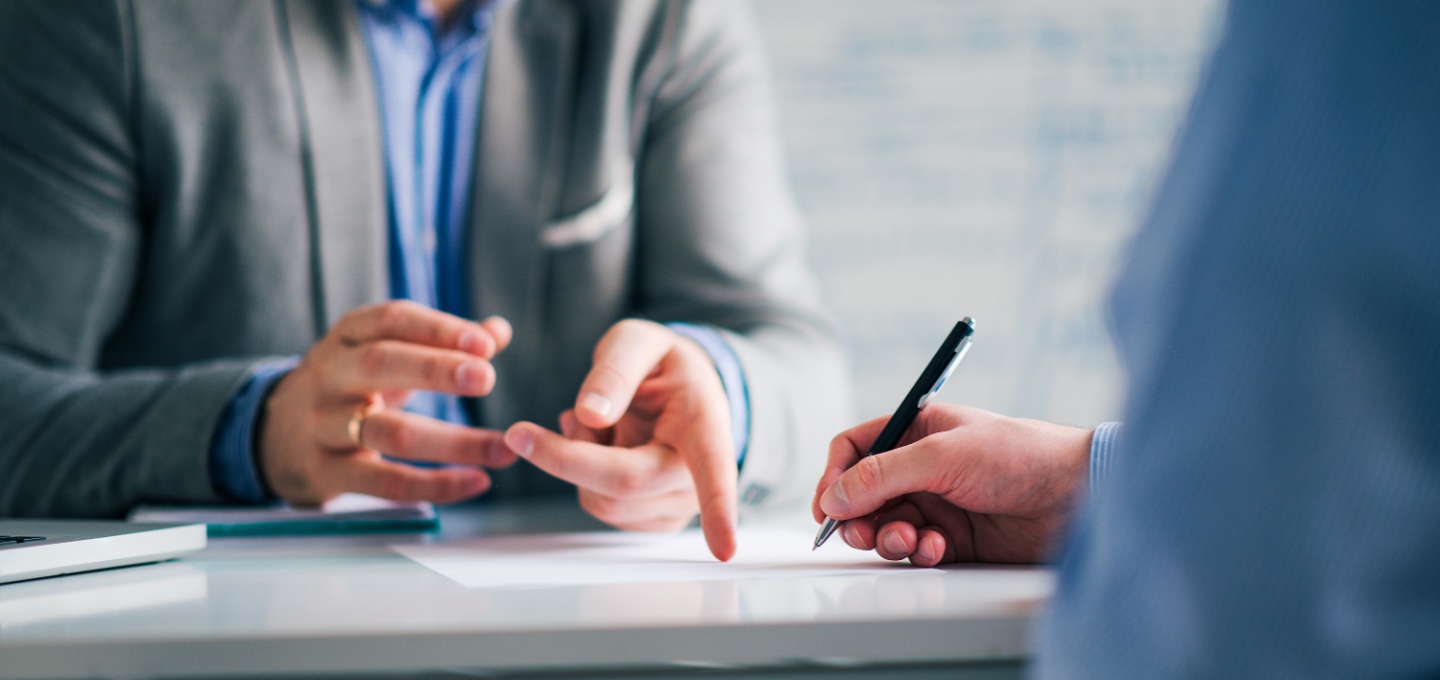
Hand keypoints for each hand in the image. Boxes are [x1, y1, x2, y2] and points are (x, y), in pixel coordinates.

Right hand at [259, 301, 516, 504]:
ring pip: (390, 432)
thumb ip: (441, 342)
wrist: (273, 435)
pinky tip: (476, 481)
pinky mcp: (326, 472)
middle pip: (380, 364)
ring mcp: (324, 425)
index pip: (391, 320)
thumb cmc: (347, 385)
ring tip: (504, 448)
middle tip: (486, 378)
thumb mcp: (382, 352)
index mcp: (348, 337)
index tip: (485, 343)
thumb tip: (499, 330)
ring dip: (455, 442)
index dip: (438, 329)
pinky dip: (436, 484)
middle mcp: (331, 375)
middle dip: (435, 369)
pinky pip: (386, 482)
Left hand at [502, 320, 738, 560]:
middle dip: (565, 455)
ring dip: (578, 461)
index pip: (713, 469)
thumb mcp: (638, 341)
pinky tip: (603, 448)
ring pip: (603, 501)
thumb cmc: (662, 366)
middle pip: (624, 483)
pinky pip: (601, 509)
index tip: (724, 549)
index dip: (719, 511)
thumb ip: (615, 370)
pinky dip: (585, 478)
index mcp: (705, 424)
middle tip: (537, 426)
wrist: (677, 390)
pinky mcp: (655, 520)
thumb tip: (590, 415)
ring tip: (596, 424)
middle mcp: (699, 473)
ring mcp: (679, 504)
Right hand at [812, 404, 1090, 565]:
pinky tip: (939, 548)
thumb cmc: (1020, 455)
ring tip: (910, 540)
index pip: (855, 449)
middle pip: (863, 495)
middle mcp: (921, 467)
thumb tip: (834, 497)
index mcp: (916, 430)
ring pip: (885, 526)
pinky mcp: (953, 538)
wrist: (1076, 495)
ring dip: (889, 537)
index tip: (828, 505)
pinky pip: (914, 550)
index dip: (835, 475)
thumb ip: (883, 475)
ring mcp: (937, 503)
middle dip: (859, 517)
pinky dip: (918, 552)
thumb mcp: (943, 456)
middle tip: (864, 533)